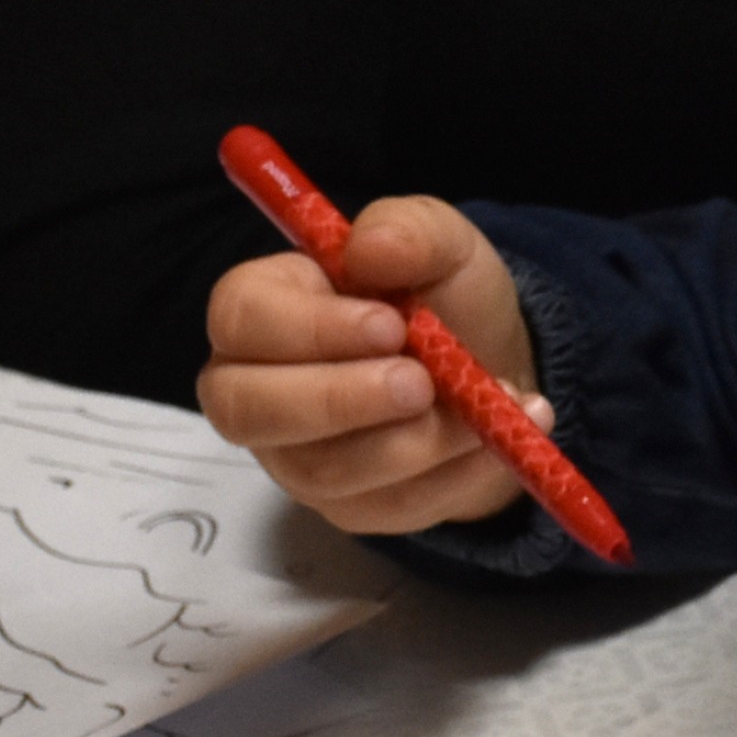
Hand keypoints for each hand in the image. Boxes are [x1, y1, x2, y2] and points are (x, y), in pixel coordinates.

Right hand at [196, 193, 544, 533]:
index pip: (242, 319)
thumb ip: (409, 229)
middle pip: (246, 409)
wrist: (492, 369)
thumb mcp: (442, 244)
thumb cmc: (441, 298)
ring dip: (416, 443)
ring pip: (325, 469)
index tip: (391, 325)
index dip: (310, 328)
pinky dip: (452, 477)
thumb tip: (370, 248)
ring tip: (483, 410)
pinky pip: (385, 507)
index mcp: (261, 307)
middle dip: (341, 399)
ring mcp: (295, 456)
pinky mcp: (346, 507)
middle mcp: (256, 387)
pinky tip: (494, 444)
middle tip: (421, 384)